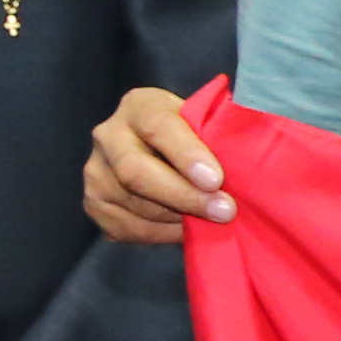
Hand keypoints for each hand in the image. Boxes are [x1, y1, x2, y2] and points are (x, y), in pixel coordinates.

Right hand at [87, 85, 225, 243]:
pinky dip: (162, 234)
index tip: (216, 179)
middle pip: (136, 171)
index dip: (187, 154)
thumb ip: (218, 136)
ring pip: (134, 204)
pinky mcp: (94, 204)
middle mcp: (108, 135)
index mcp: (140, 106)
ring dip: (178, 219)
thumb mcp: (205, 123)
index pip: (159, 127)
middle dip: (184, 196)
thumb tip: (245, 162)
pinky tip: (185, 230)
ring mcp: (96, 171)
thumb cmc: (195, 137)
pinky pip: (128, 228)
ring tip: (211, 221)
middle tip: (224, 211)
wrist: (162, 152)